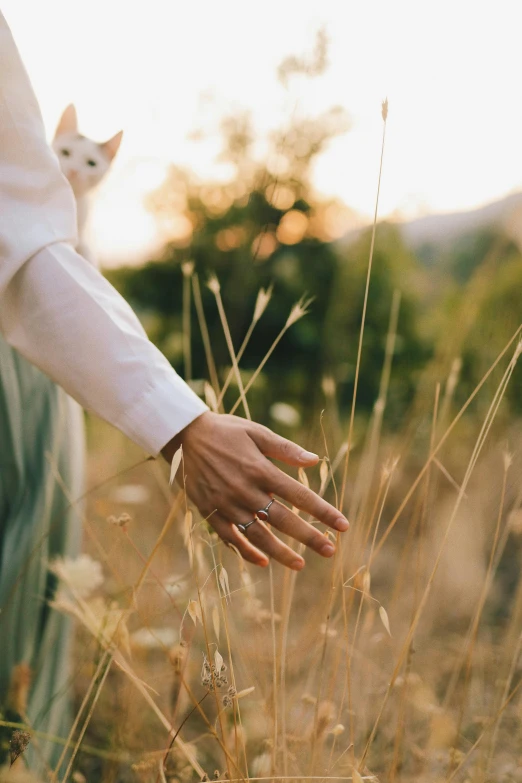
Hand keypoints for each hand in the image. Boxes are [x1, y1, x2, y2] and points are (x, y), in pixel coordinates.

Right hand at [162, 412, 348, 569]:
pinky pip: (230, 537)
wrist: (184, 435)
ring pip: (257, 534)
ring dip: (280, 552)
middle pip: (282, 519)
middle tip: (330, 550)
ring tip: (300, 564)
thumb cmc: (226, 431)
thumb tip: (315, 460)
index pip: (299, 494)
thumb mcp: (257, 432)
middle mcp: (245, 489)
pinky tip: (263, 562)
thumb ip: (285, 449)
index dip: (323, 511)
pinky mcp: (210, 511)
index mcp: (260, 469)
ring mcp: (226, 503)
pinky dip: (246, 551)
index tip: (343, 525)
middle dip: (309, 537)